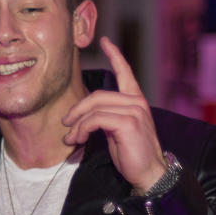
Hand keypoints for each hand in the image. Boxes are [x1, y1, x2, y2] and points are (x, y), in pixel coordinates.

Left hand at [62, 36, 166, 192]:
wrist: (149, 173)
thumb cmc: (133, 155)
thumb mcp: (118, 131)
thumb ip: (107, 118)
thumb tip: (85, 117)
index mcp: (136, 101)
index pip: (125, 73)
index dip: (115, 56)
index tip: (105, 41)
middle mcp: (137, 102)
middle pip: (98, 95)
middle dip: (77, 110)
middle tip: (66, 124)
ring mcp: (134, 111)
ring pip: (95, 108)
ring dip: (77, 124)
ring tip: (70, 138)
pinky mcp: (128, 122)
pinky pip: (96, 119)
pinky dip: (82, 129)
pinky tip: (79, 139)